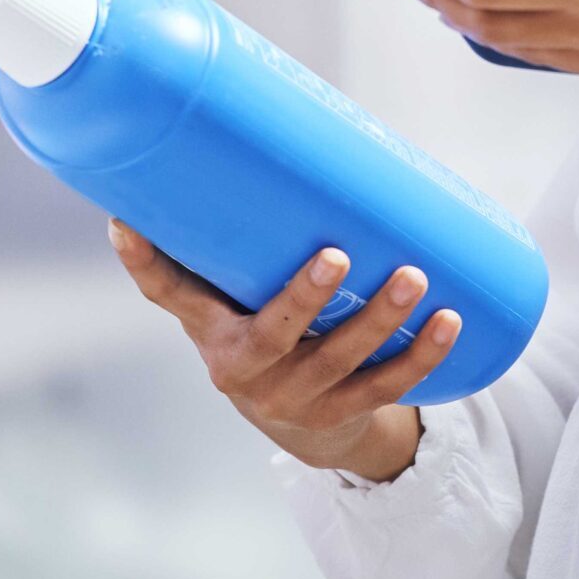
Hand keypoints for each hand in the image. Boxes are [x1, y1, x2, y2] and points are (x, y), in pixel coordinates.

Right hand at [108, 220, 454, 480]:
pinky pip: (387, 386)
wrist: (303, 423)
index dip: (147, 263)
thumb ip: (230, 241)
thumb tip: (214, 155)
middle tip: (338, 253)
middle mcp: (246, 371)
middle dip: (306, 296)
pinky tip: (450, 322)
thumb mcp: (237, 298)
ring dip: (380, 322)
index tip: (128, 224)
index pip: (170, 295)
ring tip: (415, 278)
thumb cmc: (268, 333)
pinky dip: (421, 356)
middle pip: (275, 334)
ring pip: (341, 363)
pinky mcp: (345, 412)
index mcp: (213, 334)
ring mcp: (298, 397)